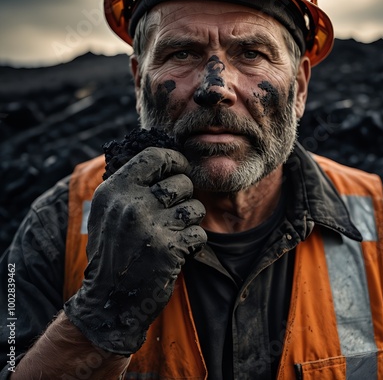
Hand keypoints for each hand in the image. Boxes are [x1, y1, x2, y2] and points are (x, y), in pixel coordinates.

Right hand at [64, 147, 205, 354]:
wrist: (109, 302)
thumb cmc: (113, 251)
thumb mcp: (107, 212)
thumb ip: (130, 185)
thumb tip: (165, 159)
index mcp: (114, 191)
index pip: (154, 156)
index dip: (174, 160)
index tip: (181, 168)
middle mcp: (131, 204)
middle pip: (181, 182)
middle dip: (184, 196)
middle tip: (172, 214)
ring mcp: (150, 227)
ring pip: (195, 206)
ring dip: (191, 220)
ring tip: (174, 232)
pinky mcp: (169, 249)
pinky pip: (199, 233)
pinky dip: (194, 242)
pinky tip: (179, 250)